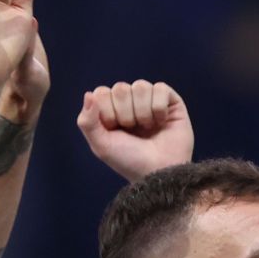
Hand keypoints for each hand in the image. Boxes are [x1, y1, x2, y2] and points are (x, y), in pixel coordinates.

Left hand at [77, 81, 194, 181]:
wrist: (159, 171)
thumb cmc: (129, 160)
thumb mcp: (101, 145)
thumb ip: (87, 121)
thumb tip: (88, 94)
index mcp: (111, 110)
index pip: (102, 92)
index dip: (107, 112)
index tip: (115, 130)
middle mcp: (130, 102)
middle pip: (120, 88)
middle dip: (126, 113)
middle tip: (134, 130)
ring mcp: (150, 99)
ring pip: (140, 86)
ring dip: (143, 112)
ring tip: (149, 128)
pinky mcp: (171, 100)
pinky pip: (160, 88)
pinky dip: (158, 108)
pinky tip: (161, 122)